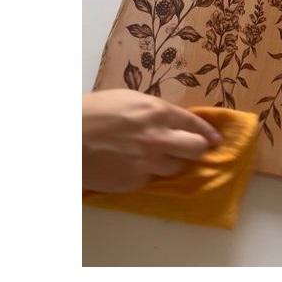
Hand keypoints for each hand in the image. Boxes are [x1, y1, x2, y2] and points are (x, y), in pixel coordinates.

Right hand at [82, 90, 221, 193]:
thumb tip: (171, 120)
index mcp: (158, 112)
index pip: (194, 124)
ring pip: (176, 168)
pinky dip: (147, 174)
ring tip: (156, 157)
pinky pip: (151, 180)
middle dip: (198, 148)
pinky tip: (132, 166)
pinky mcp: (134, 182)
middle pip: (196, 149)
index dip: (207, 132)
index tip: (215, 139)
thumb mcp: (128, 99)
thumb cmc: (93, 111)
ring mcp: (147, 163)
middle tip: (192, 149)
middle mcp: (159, 138)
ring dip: (171, 162)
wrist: (66, 138)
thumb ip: (154, 111)